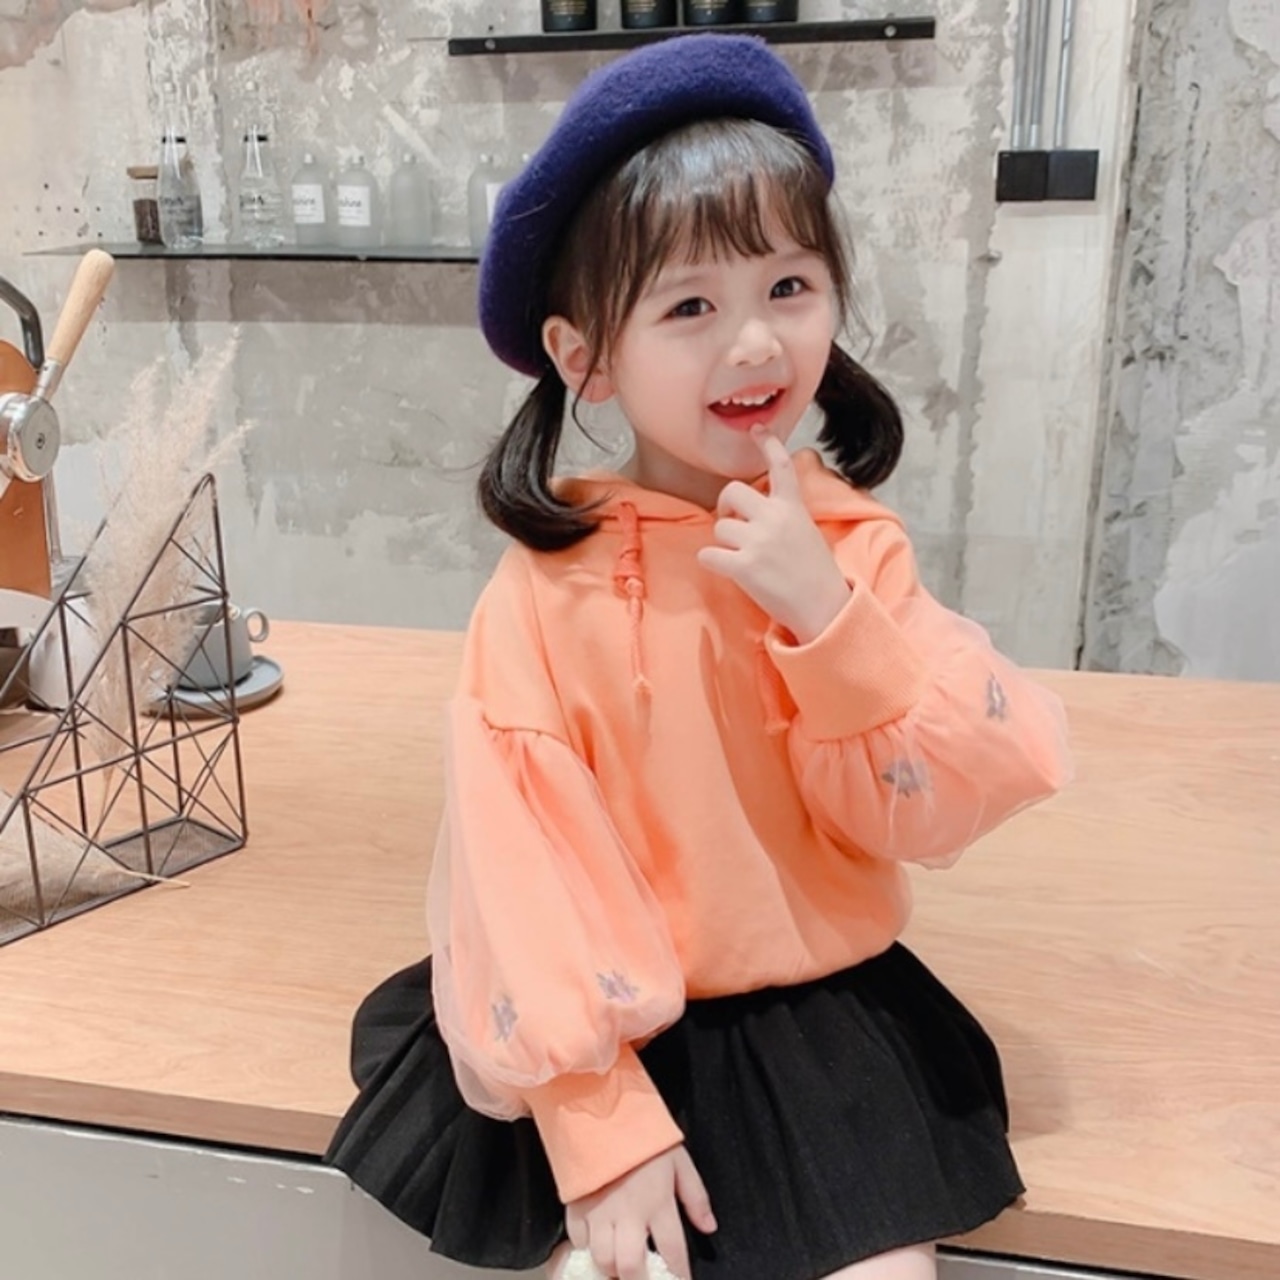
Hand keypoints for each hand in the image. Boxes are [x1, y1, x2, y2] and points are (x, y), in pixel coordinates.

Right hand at [565, 1145, 716, 1279]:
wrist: (604, 1109)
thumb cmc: (645, 1136)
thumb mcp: (680, 1161)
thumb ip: (696, 1197)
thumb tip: (709, 1228)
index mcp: (658, 1203)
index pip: (673, 1252)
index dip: (679, 1275)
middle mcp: (628, 1214)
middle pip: (631, 1268)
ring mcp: (600, 1212)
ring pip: (603, 1260)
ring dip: (613, 1269)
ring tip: (621, 1268)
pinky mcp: (576, 1205)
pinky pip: (578, 1242)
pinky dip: (588, 1249)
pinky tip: (597, 1244)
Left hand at [697, 427, 850, 642]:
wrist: (825, 608)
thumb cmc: (816, 575)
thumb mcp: (807, 532)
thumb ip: (785, 516)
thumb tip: (757, 511)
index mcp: (793, 507)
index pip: (781, 466)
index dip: (767, 444)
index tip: (756, 430)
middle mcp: (775, 518)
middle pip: (731, 492)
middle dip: (725, 507)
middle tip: (732, 523)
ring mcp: (759, 542)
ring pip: (719, 527)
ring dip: (722, 542)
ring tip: (741, 556)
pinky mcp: (744, 567)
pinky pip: (708, 554)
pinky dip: (712, 562)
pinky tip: (726, 570)